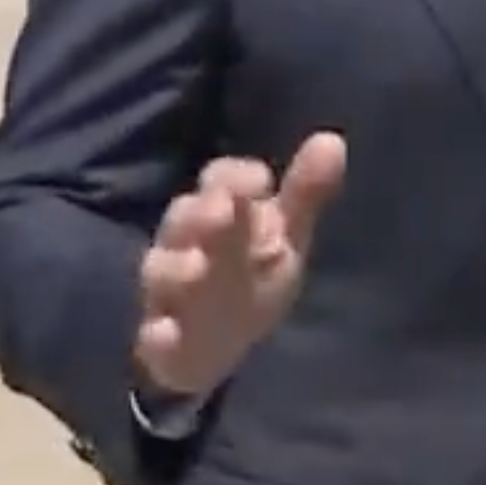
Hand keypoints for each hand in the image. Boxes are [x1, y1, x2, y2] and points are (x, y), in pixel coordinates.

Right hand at [133, 133, 346, 399]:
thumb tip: (332, 138)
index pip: (219, 179)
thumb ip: (305, 192)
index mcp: (221, 213)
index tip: (262, 180)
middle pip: (184, 219)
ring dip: (176, 269)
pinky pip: (153, 337)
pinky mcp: (159, 340)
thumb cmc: (254, 277)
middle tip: (221, 213)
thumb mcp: (286, 238)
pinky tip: (165, 333)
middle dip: (201, 216)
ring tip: (196, 269)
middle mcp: (186, 243)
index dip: (234, 177)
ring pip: (161, 271)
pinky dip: (158, 335)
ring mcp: (167, 290)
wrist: (216, 346)